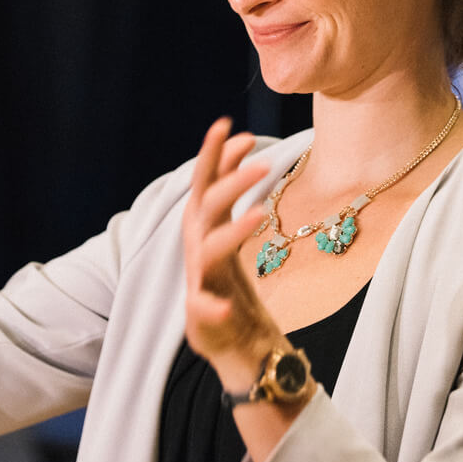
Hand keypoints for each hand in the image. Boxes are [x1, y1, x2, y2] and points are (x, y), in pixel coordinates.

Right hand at [181, 118, 278, 367]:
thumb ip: (232, 189)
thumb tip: (240, 141)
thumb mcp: (231, 227)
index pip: (206, 181)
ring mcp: (200, 280)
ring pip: (210, 248)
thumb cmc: (228, 278)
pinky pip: (203, 309)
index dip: (214, 154)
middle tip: (263, 163)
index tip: (229, 123)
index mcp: (204, 226)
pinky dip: (210, 308)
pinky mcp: (201, 316)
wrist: (228, 338)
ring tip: (260, 214)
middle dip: (230, 181)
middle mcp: (198, 246)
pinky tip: (223, 307)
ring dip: (233, 230)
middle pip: (209, 206)